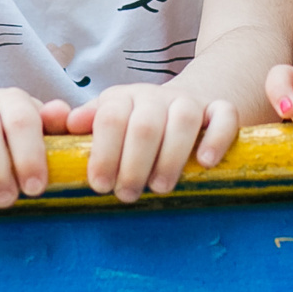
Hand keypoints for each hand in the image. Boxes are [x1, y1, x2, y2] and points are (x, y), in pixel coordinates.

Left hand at [69, 84, 241, 202]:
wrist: (187, 101)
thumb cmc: (137, 124)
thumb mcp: (108, 122)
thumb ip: (86, 125)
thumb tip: (68, 123)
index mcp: (123, 99)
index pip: (110, 118)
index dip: (104, 153)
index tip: (100, 185)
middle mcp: (156, 96)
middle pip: (145, 124)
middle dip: (133, 164)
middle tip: (127, 195)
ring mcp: (190, 101)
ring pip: (184, 119)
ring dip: (171, 157)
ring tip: (160, 188)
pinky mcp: (220, 109)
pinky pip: (224, 115)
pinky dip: (216, 138)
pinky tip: (206, 163)